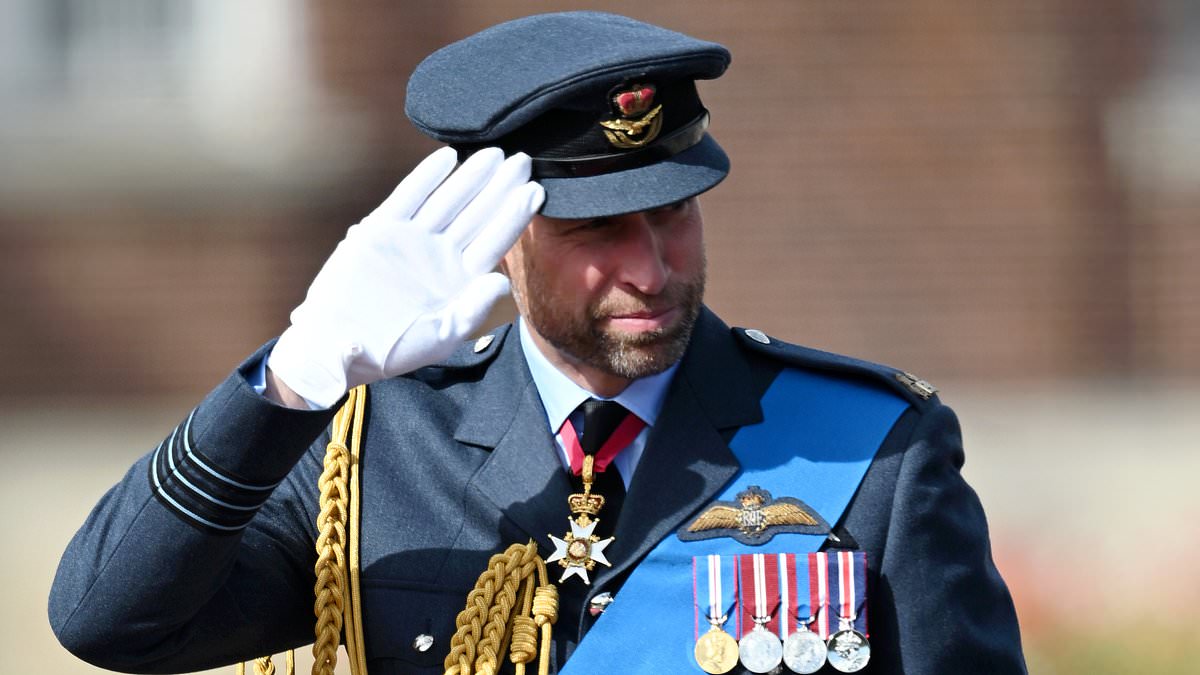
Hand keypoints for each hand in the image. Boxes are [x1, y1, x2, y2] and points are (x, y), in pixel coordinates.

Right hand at [268, 147, 543, 407]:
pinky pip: (408, 197)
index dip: (515, 215)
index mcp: (460, 279)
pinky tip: (447, 158)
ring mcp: (413, 240)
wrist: (339, 345)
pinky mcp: (381, 230)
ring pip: (448, 200)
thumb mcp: (440, 335)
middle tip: (523, 160)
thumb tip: (502, 282)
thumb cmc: (392, 349)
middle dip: (500, 186)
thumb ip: (473, 310)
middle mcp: (441, 254)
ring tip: (494, 154)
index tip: (536, 191)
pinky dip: (426, 177)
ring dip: (470, 177)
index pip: (495, 240)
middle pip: (477, 213)